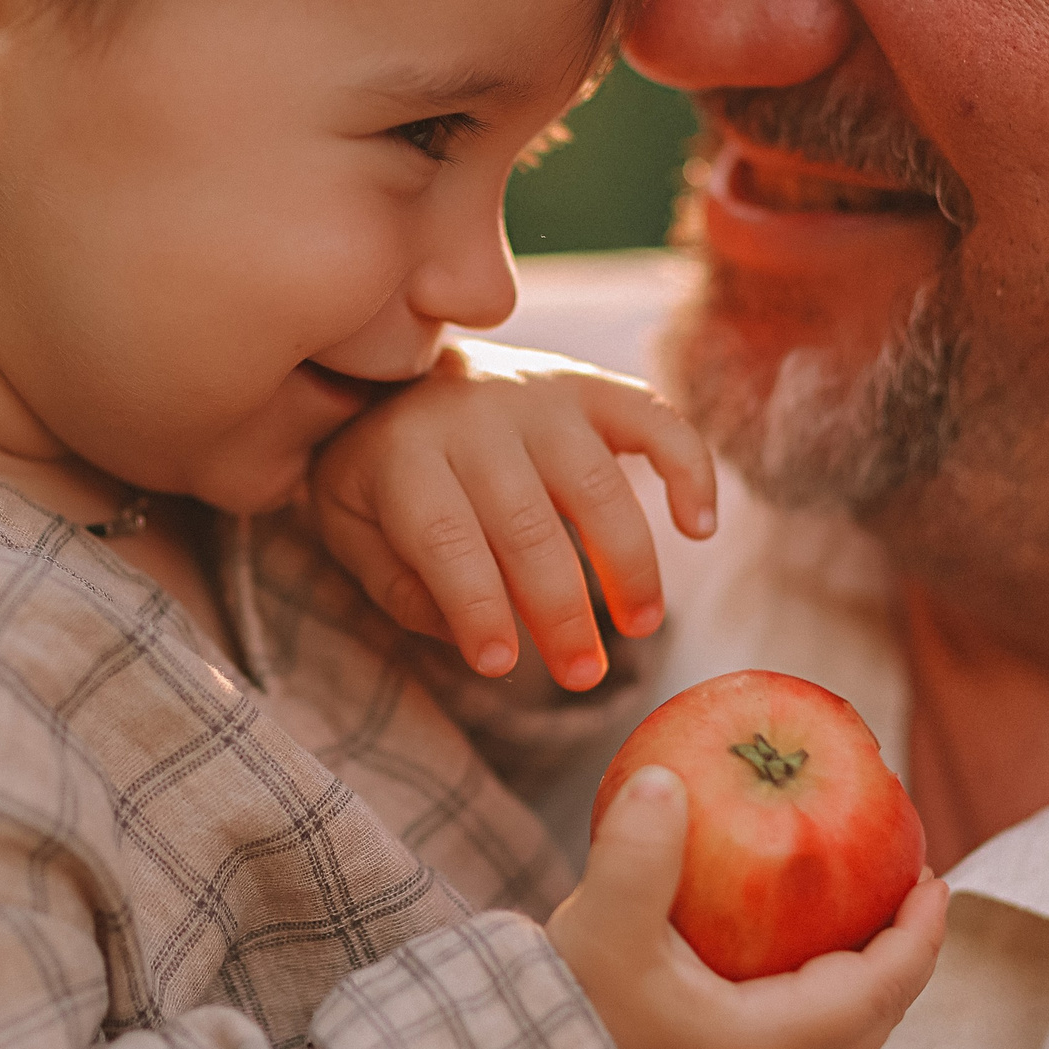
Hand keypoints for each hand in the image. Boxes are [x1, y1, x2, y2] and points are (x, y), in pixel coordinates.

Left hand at [309, 341, 716, 689]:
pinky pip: (655, 418)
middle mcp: (474, 415)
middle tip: (581, 676)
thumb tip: (471, 637)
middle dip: (560, 610)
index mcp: (404, 452)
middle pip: (527, 522)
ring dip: (628, 563)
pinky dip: (688, 469)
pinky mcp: (589, 385)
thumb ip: (398, 586)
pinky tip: (698, 528)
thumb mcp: (350, 527)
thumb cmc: (382, 474)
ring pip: (596, 483)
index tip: (499, 666)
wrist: (395, 372)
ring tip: (640, 627)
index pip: (445, 537)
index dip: (476, 606)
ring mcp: (538, 394)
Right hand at [546, 766, 948, 1048]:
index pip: (880, 990)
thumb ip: (637, 849)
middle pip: (873, 1015)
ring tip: (858, 904)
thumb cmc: (568, 1016)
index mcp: (770, 1047)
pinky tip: (784, 936)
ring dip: (863, 969)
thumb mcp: (600, 924)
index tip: (935, 876)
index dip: (919, 934)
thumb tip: (666, 778)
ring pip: (838, 1027)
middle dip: (902, 951)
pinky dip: (818, 981)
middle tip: (907, 882)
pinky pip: (799, 1027)